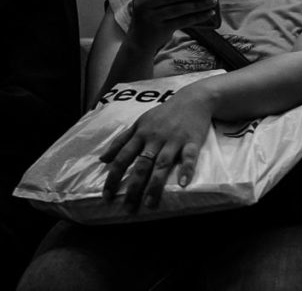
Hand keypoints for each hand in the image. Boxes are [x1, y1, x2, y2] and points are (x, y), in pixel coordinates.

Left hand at [99, 86, 211, 211]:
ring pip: (162, 164)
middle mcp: (155, 138)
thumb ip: (121, 141)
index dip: (113, 177)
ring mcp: (174, 140)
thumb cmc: (164, 113)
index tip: (107, 196)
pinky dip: (187, 169)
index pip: (123, 158)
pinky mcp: (192, 140)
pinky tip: (183, 183)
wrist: (193, 99)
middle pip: (141, 165)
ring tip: (150, 203)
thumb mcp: (140, 122)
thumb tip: (102, 160)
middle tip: (127, 208)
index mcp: (141, 134)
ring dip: (155, 185)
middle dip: (133, 187)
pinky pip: (189, 156)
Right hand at [130, 0, 218, 51]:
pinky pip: (183, 21)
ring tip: (212, 0)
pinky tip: (209, 12)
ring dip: (198, 5)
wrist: (141, 39)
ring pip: (178, 9)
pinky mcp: (161, 29)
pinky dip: (198, 16)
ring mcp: (151, 18)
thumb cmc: (153, 12)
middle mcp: (142, 4)